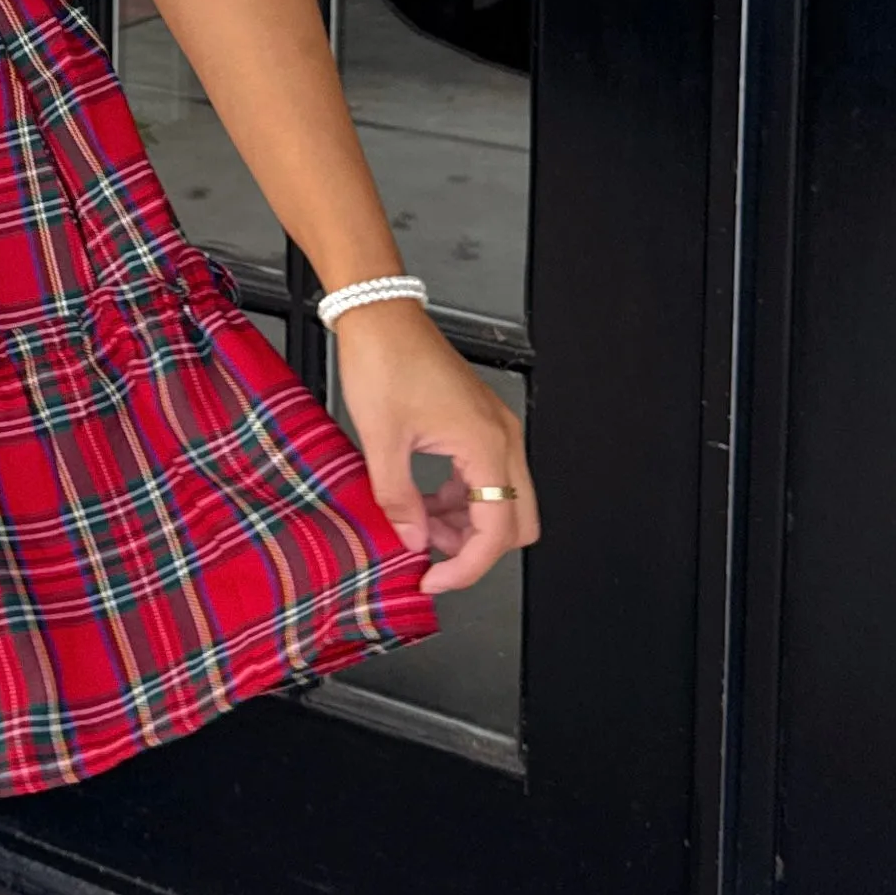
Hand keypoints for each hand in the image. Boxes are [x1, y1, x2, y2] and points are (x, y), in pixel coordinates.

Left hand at [333, 302, 538, 598]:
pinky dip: (460, 500)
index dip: (466, 566)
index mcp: (486, 443)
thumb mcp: (381, 438)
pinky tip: (423, 502)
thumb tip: (409, 540)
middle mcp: (502, 437)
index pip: (496, 530)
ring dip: (465, 525)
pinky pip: (484, 478)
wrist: (380, 315)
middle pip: (515, 521)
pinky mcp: (479, 425)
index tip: (432, 579)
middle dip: (474, 548)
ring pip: (502, 501)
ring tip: (417, 528)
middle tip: (430, 559)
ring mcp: (494, 430)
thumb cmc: (384, 359)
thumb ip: (397, 498)